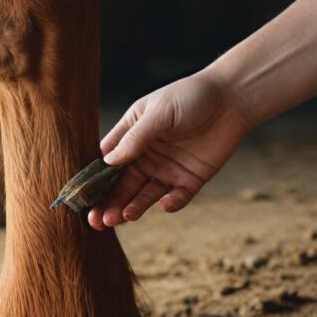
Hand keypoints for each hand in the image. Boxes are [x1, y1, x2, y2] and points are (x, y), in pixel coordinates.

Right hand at [87, 72, 251, 230]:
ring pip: (144, 195)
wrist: (232, 99)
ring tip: (123, 218)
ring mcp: (167, 169)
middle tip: (97, 221)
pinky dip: (170, 204)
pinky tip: (165, 204)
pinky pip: (177, 198)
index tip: (84, 198)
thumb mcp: (159, 112)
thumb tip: (108, 162)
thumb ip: (135, 138)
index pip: (107, 162)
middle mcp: (146, 156)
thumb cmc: (191, 96)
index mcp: (132, 136)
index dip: (95, 180)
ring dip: (133, 207)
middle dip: (109, 203)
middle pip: (122, 185)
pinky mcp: (189, 180)